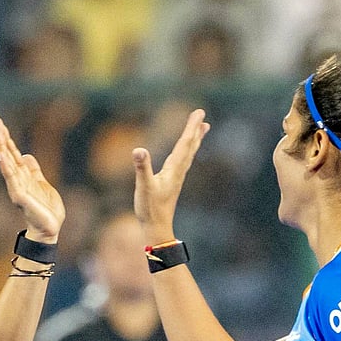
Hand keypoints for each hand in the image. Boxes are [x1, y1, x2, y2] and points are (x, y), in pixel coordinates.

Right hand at [0, 115, 63, 243]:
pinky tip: (1, 157)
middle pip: (6, 154)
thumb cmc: (46, 209)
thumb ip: (33, 170)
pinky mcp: (21, 197)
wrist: (50, 228)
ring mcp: (17, 188)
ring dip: (1, 147)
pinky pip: (12, 180)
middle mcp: (17, 180)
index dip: (6, 137)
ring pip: (7, 163)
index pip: (12, 152)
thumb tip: (25, 155)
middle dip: (0, 137)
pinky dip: (6, 168)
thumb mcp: (42, 183)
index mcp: (22, 175)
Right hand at [131, 109, 209, 241]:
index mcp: (173, 169)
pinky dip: (187, 151)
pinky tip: (185, 152)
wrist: (157, 227)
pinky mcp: (172, 182)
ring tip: (202, 129)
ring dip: (194, 140)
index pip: (184, 144)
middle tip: (202, 115)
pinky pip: (183, 161)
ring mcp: (176, 177)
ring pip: (188, 154)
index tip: (199, 113)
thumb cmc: (150, 208)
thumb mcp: (143, 186)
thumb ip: (142, 168)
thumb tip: (138, 150)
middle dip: (195, 130)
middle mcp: (178, 171)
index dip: (191, 127)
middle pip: (189, 146)